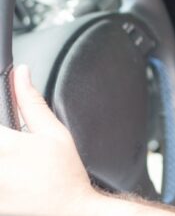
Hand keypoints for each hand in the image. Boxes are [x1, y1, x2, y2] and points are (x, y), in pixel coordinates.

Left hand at [0, 64, 98, 215]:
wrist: (67, 210)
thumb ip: (31, 101)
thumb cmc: (64, 172)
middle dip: (0, 139)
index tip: (5, 128)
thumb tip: (21, 73)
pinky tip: (9, 169)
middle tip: (10, 142)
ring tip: (9, 156)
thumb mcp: (54, 132)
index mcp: (6, 144)